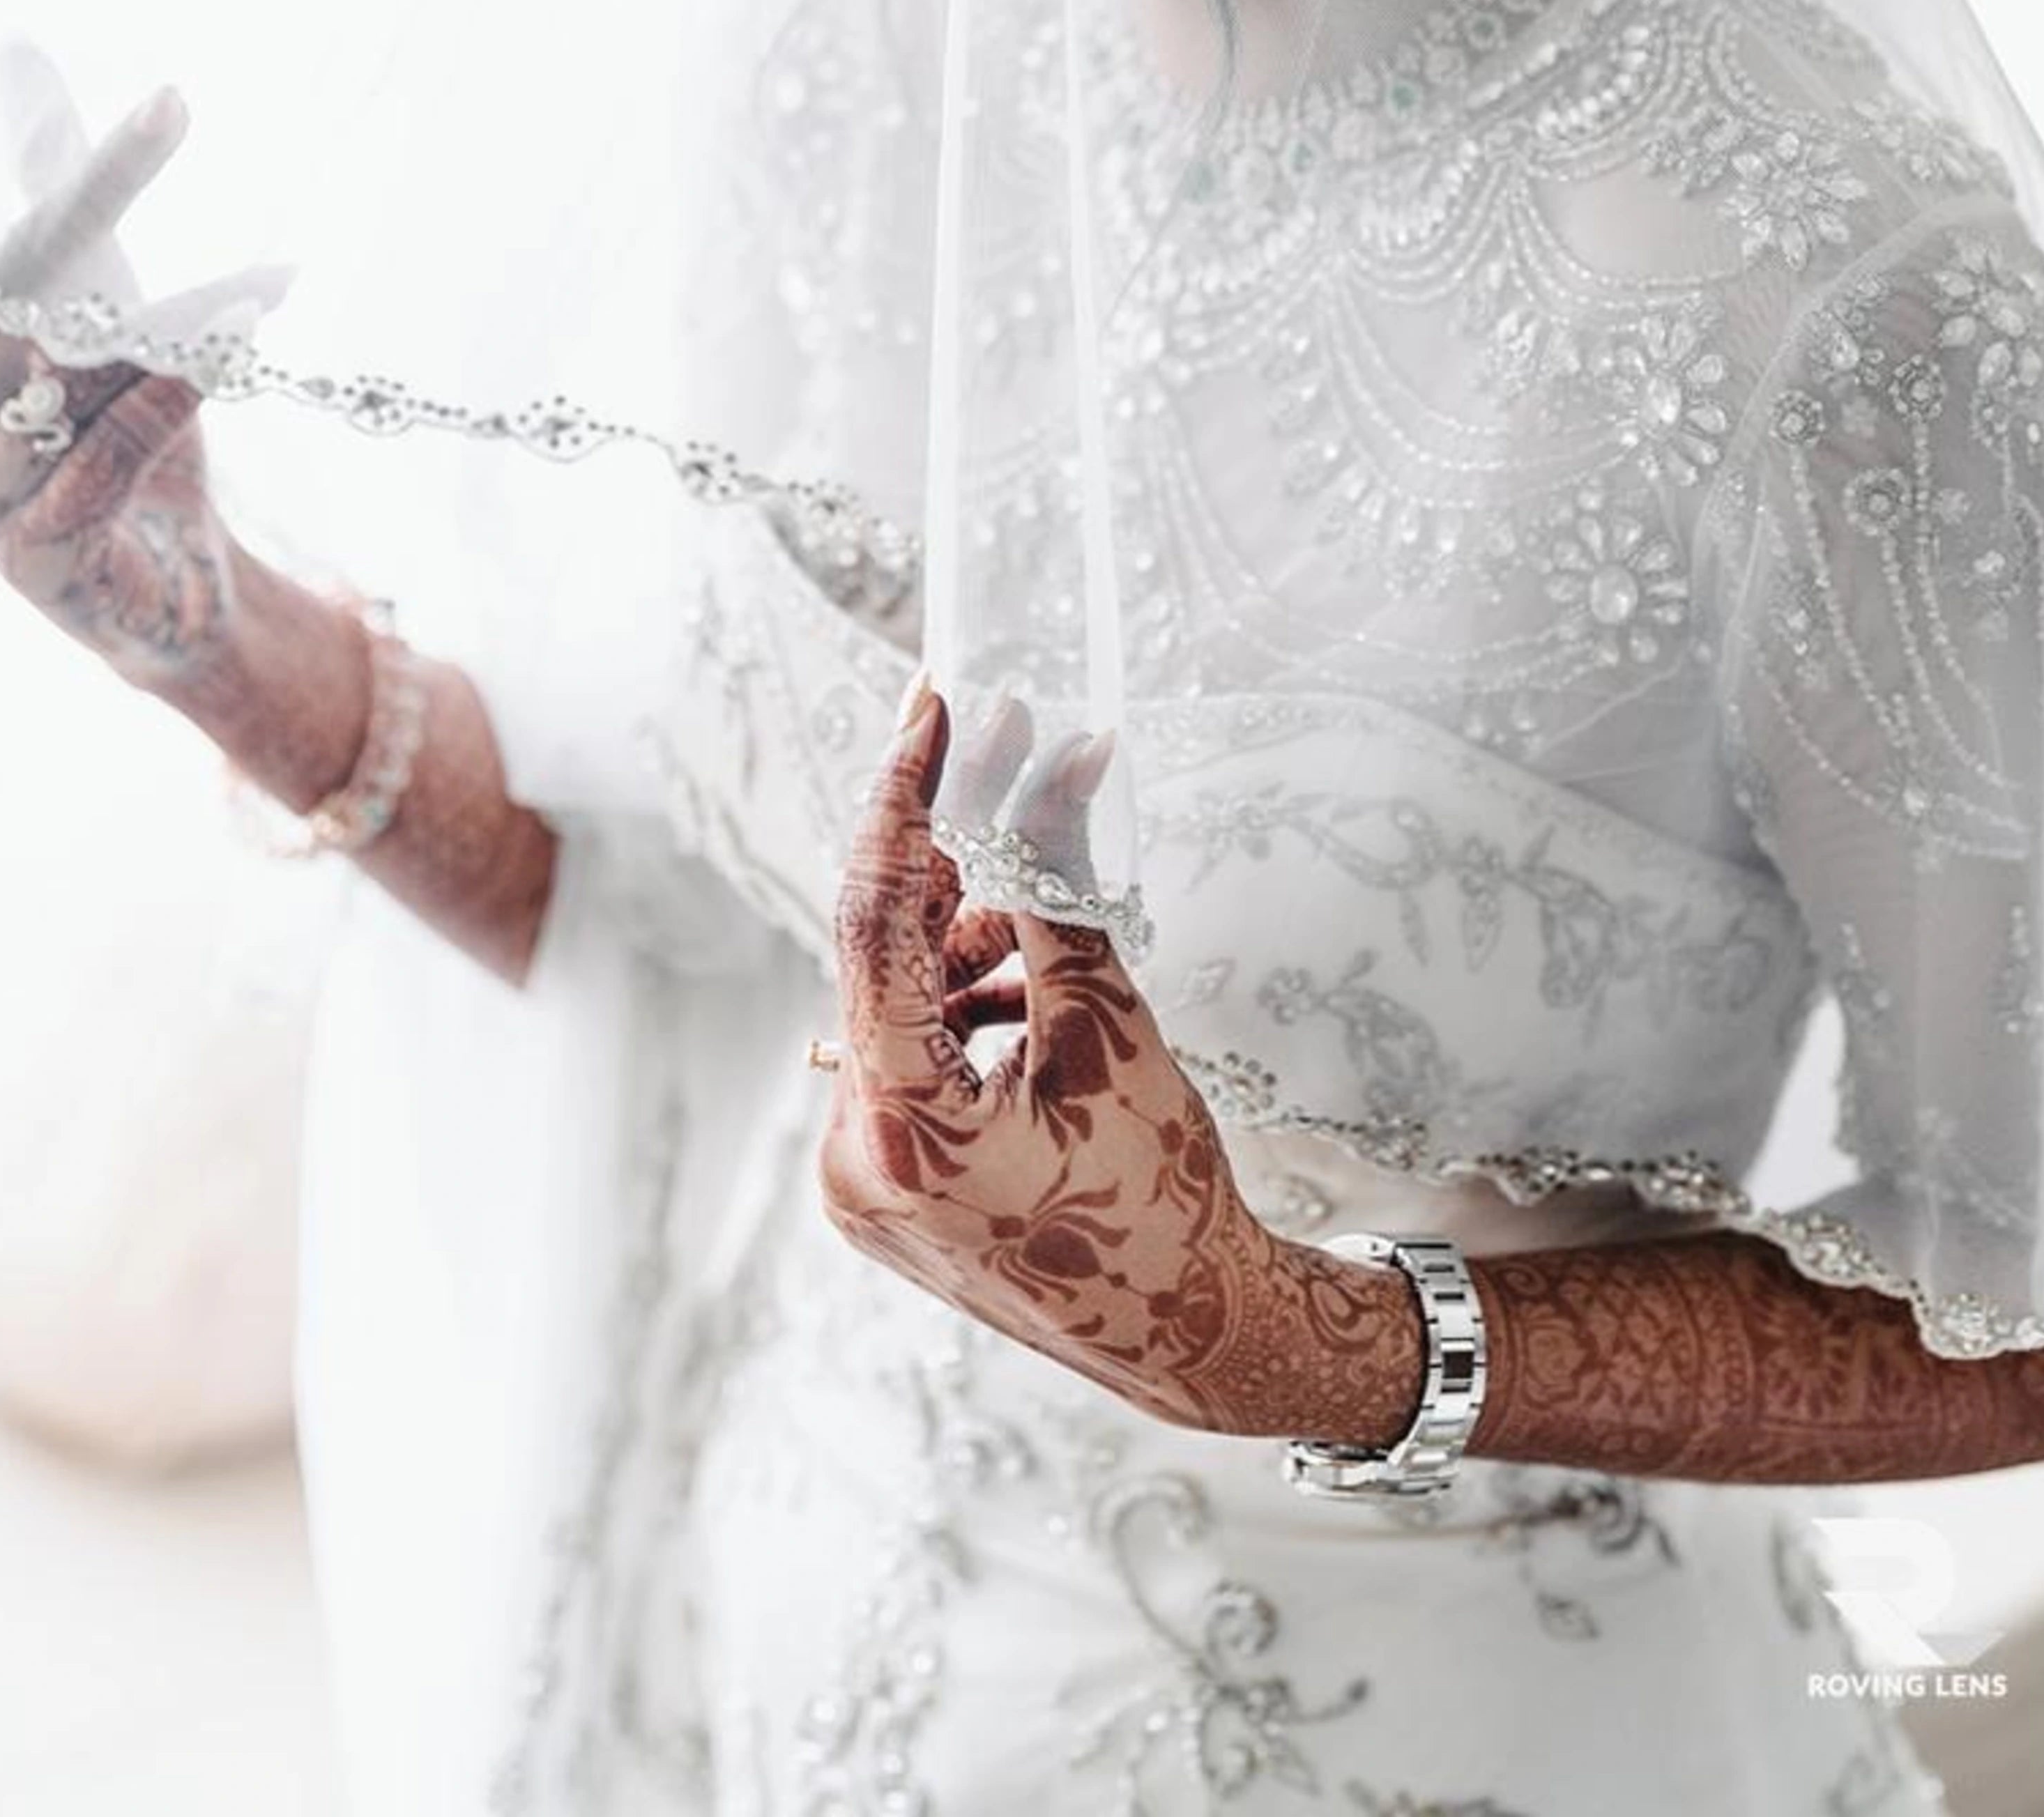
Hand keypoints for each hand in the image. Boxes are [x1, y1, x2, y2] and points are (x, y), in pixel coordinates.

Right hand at [0, 62, 284, 695]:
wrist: (175, 575)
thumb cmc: (113, 421)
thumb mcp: (91, 297)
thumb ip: (55, 199)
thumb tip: (17, 52)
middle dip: (92, 197)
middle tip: (169, 111)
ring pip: (59, 376)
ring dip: (155, 330)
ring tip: (235, 302)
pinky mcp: (27, 561)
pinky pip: (99, 458)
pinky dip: (163, 402)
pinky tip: (217, 360)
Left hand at [816, 679, 1423, 1444]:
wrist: (1191, 1331)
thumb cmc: (1162, 1194)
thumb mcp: (1111, 1026)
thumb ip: (1061, 888)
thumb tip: (1063, 762)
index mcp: (901, 1124)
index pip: (874, 919)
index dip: (904, 801)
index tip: (933, 711)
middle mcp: (852, 1156)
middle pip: (880, 959)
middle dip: (949, 868)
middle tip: (1006, 768)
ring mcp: (857, 1180)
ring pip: (893, 1006)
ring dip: (963, 949)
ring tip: (1047, 944)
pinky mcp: (882, 1185)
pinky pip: (902, 1058)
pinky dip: (958, 1012)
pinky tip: (1028, 1007)